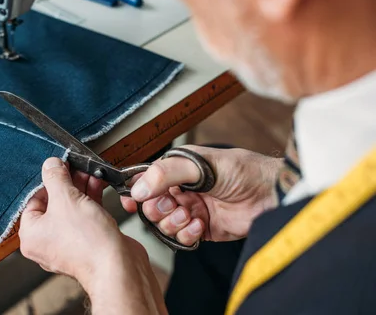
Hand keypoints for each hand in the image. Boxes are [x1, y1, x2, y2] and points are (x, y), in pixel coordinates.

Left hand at [19, 157, 128, 285]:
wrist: (118, 267)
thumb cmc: (88, 243)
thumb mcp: (66, 198)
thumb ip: (56, 177)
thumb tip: (50, 164)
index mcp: (32, 235)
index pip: (33, 199)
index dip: (48, 180)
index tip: (59, 166)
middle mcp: (48, 241)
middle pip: (54, 202)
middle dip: (68, 182)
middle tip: (76, 167)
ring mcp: (69, 242)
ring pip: (72, 208)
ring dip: (82, 188)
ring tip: (90, 172)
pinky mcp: (89, 241)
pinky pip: (86, 216)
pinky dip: (91, 200)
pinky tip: (98, 184)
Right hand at [122, 146, 281, 245]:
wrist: (272, 195)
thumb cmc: (243, 171)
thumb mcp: (201, 164)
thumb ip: (166, 174)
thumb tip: (138, 188)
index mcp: (178, 169)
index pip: (147, 180)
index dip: (136, 191)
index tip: (131, 201)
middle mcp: (182, 190)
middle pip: (151, 205)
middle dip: (158, 209)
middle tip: (174, 206)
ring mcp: (192, 210)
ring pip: (164, 223)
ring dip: (173, 223)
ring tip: (191, 215)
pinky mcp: (202, 229)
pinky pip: (182, 238)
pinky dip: (187, 234)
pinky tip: (200, 225)